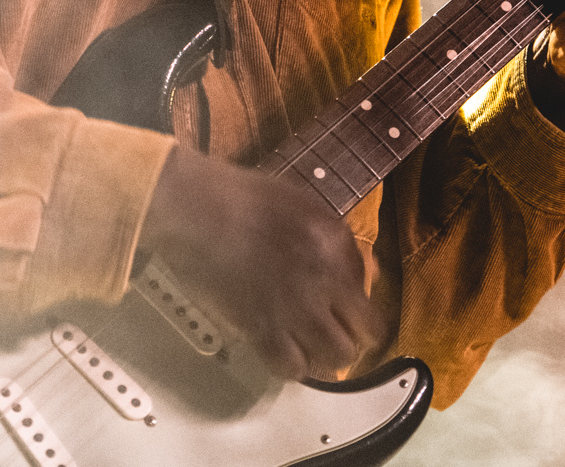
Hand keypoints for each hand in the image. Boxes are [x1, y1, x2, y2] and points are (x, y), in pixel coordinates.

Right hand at [138, 143, 386, 380]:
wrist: (195, 209)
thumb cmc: (242, 197)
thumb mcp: (303, 204)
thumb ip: (334, 241)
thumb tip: (355, 273)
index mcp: (335, 245)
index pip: (368, 293)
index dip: (357, 308)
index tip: (343, 310)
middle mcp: (324, 281)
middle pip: (363, 335)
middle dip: (351, 336)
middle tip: (331, 332)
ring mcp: (295, 308)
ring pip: (334, 358)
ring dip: (323, 355)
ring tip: (306, 345)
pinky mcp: (261, 328)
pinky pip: (290, 367)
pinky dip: (288, 365)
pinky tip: (279, 351)